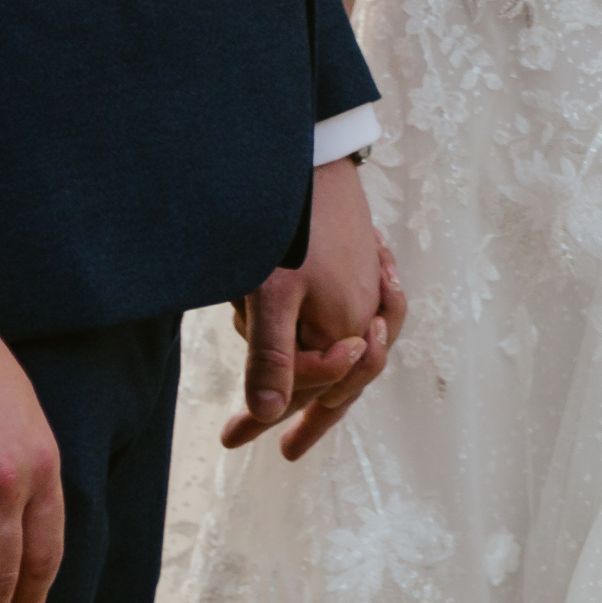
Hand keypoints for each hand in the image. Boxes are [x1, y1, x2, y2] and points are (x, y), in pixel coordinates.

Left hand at [222, 159, 406, 462]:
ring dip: (325, 366)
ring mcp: (369, 281)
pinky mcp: (363, 254)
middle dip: (311, 411)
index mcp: (347, 329)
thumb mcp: (272, 295)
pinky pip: (360, 306)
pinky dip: (345, 325)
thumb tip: (269, 415)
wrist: (318, 153)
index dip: (268, 419)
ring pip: (349, 341)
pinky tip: (339, 324)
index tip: (232, 441)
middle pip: (342, 377)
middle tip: (291, 450)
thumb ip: (272, 359)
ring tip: (299, 393)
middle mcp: (367, 310)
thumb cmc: (292, 227)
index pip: (310, 392)